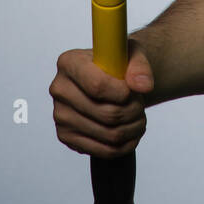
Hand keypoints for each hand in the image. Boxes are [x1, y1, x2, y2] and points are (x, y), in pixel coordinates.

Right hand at [50, 40, 153, 159]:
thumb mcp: (131, 53)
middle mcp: (59, 89)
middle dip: (132, 112)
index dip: (123, 93)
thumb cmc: (117, 63)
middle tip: (140, 105)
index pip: (97, 86)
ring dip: (132, 128)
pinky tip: (131, 133)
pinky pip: (103, 150)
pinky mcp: (66, 136)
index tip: (134, 91)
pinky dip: (124, 145)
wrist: (106, 79)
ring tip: (139, 117)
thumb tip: (143, 86)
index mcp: (69, 62)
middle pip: (106, 113)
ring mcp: (61, 116)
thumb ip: (139, 66)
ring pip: (108, 134)